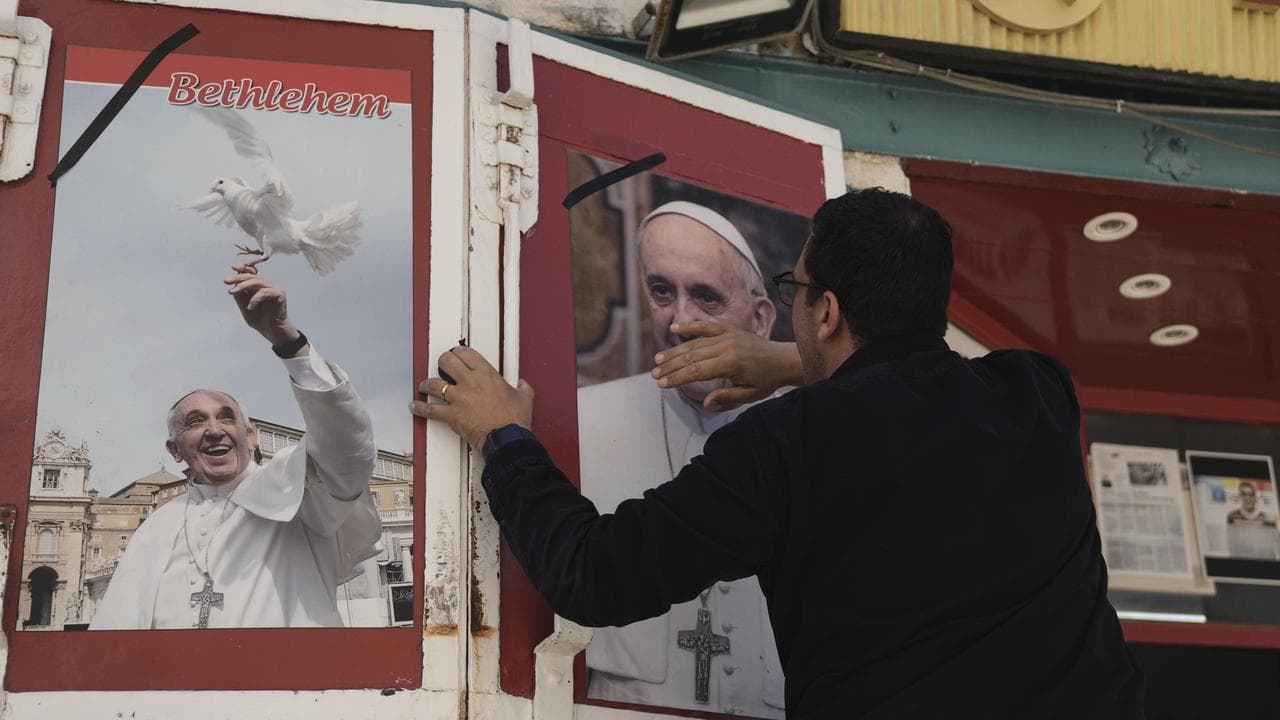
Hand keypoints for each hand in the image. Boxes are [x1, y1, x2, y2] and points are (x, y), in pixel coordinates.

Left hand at [224, 264, 301, 347]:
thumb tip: (233, 284)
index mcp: (258, 287)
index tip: (233, 267)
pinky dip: (255, 299)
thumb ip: (240, 295)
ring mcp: (274, 289)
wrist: (271, 331)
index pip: (251, 273)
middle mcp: (267, 286)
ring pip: (257, 282)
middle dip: (238, 277)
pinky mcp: (279, 294)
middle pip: (252, 276)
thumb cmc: (260, 319)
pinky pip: (264, 292)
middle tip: (226, 281)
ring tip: (233, 292)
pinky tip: (250, 307)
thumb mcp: (244, 305)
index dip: (243, 268)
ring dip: (242, 286)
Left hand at [411, 346, 533, 447]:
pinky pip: (430, 410)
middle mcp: (470, 382)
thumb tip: (523, 385)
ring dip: (427, 383)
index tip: (457, 354)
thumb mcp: (524, 398)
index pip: (466, 353)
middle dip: (442, 361)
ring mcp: (459, 398)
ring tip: (425, 385)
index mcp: (487, 374)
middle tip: (442, 364)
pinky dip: (420, 408)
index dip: (458, 351)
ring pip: (434, 384)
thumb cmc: (514, 420)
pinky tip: (415, 406)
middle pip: (447, 362)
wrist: (507, 439)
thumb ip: (523, 388)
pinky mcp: (452, 415)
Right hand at [652, 321, 803, 409]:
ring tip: (658, 359)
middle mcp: (726, 346)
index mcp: (730, 363)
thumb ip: (726, 397)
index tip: (662, 384)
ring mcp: (727, 336)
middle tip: (655, 374)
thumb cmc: (766, 380)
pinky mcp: (729, 330)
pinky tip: (675, 329)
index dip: (677, 378)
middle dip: (671, 366)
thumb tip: (706, 403)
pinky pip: (707, 327)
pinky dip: (691, 327)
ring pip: (695, 343)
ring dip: (675, 351)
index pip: (696, 371)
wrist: (783, 360)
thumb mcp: (749, 394)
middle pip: (691, 356)